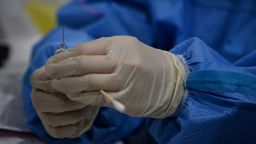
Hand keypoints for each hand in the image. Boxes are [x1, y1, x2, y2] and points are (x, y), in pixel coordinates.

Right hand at [30, 66, 98, 137]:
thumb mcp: (78, 67)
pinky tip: (84, 116)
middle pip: (40, 102)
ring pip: (52, 118)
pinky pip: (59, 131)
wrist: (89, 93)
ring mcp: (44, 114)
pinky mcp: (52, 128)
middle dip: (67, 101)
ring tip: (88, 105)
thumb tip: (79, 66)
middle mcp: (37, 97)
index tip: (77, 81)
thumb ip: (74, 64)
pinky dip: (75, 125)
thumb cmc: (81, 77)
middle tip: (85, 97)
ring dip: (75, 113)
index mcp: (39, 80)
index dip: (58, 82)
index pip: (37, 80)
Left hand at [45, 36, 186, 117]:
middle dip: (61, 70)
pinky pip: (97, 98)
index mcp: (120, 46)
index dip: (65, 56)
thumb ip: (101, 50)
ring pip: (87, 84)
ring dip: (68, 85)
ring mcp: (124, 82)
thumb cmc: (144, 61)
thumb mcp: (125, 47)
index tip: (53, 61)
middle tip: (48, 73)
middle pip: (83, 66)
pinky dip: (82, 97)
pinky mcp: (125, 99)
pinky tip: (73, 95)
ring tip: (56, 84)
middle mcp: (122, 63)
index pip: (84, 50)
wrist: (169, 80)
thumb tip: (74, 56)